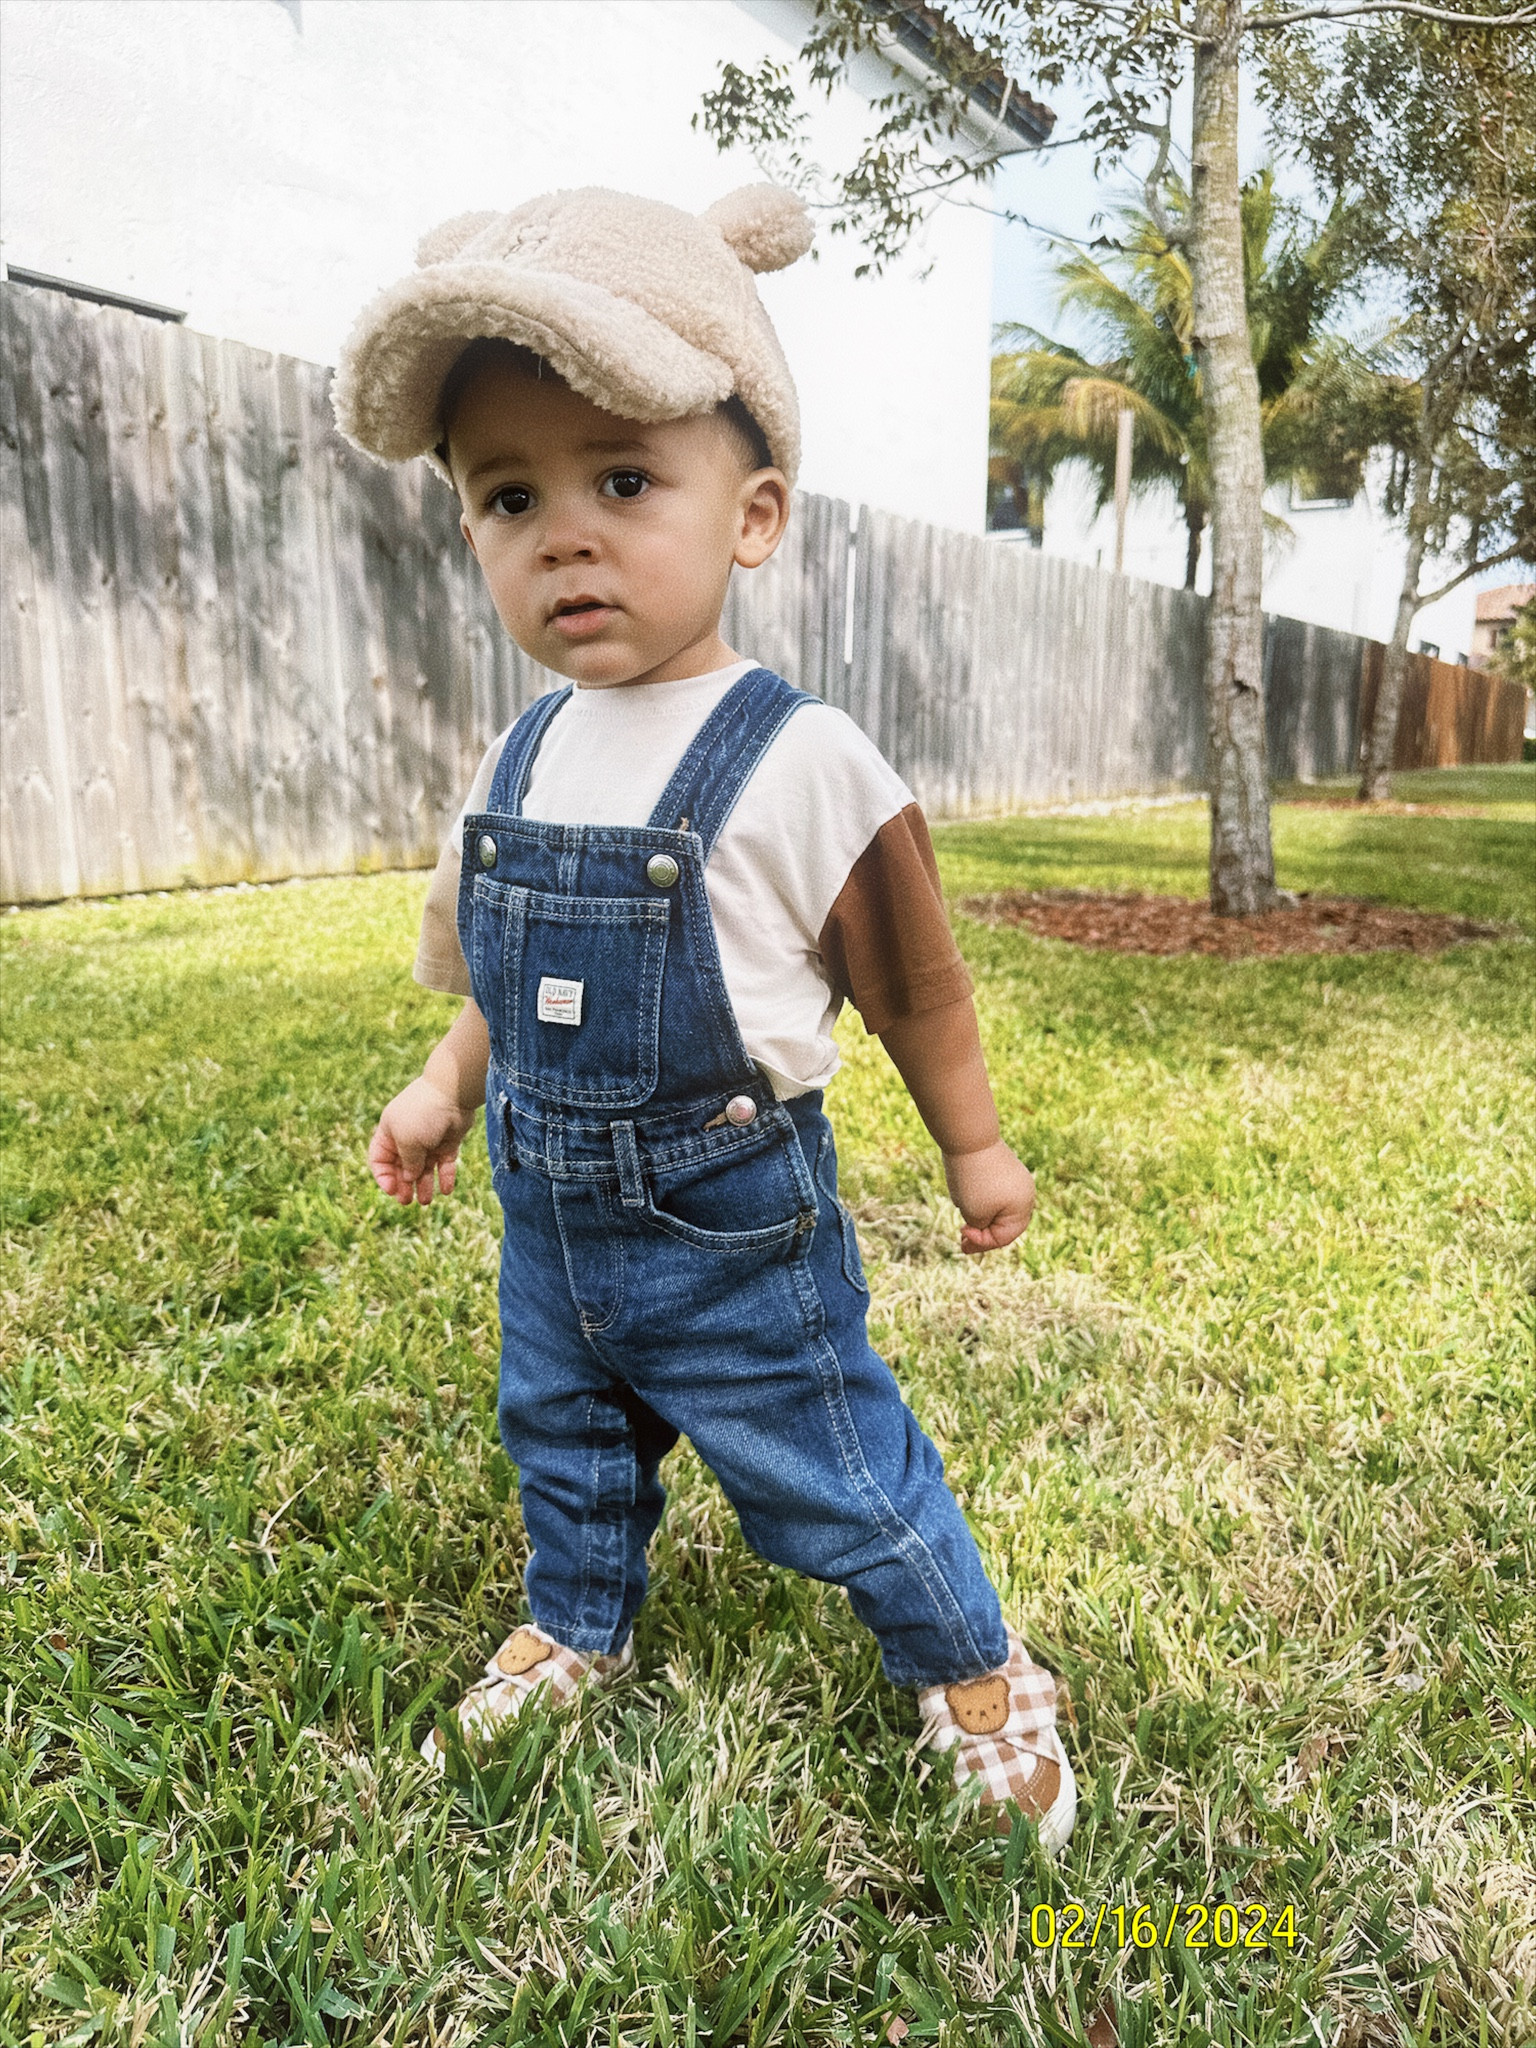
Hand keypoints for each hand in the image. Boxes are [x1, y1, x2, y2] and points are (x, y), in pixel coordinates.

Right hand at [368, 1078, 475, 1206]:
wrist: (453, 1093)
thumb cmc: (423, 1113)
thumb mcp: (407, 1140)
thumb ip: (407, 1163)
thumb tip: (409, 1179)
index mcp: (389, 1134)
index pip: (380, 1160)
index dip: (383, 1177)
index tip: (392, 1189)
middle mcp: (407, 1138)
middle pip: (402, 1168)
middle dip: (404, 1186)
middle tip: (408, 1201)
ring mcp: (428, 1141)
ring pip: (423, 1169)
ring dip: (424, 1186)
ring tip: (427, 1201)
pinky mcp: (448, 1143)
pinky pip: (444, 1164)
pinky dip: (444, 1177)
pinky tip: (445, 1190)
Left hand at [943, 1139, 1035, 1255]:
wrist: (969, 1138)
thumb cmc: (972, 1179)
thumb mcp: (974, 1213)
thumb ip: (981, 1227)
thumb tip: (982, 1225)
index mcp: (1023, 1207)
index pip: (1004, 1237)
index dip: (981, 1242)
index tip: (961, 1232)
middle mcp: (1026, 1193)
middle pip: (1005, 1225)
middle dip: (983, 1234)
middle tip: (963, 1240)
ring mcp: (1018, 1179)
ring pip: (1000, 1209)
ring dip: (982, 1218)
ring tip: (964, 1219)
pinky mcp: (1007, 1168)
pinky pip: (996, 1194)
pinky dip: (983, 1201)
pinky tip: (967, 1199)